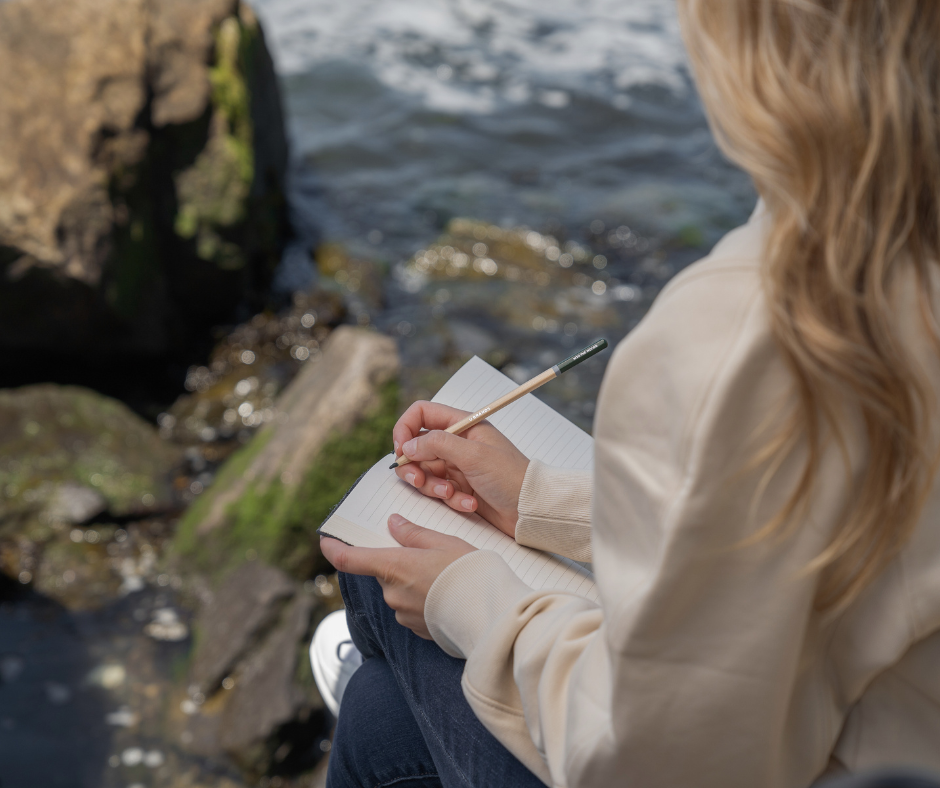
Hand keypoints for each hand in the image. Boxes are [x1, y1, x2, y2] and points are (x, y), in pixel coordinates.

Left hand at [320, 514, 475, 638]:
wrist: (490, 614)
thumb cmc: (468, 572)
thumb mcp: (443, 542)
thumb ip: (413, 534)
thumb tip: (393, 524)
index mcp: (393, 566)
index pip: (349, 559)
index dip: (333, 549)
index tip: (325, 541)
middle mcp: (392, 593)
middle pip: (383, 573)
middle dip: (398, 563)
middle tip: (427, 554)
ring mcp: (403, 614)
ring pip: (399, 591)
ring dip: (413, 582)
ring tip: (444, 576)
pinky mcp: (417, 629)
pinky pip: (412, 608)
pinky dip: (424, 599)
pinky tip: (447, 595)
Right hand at [392, 401, 528, 537]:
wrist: (531, 509)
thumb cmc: (511, 477)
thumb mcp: (473, 455)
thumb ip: (437, 444)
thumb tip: (407, 446)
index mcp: (463, 424)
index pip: (421, 414)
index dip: (405, 429)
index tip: (401, 451)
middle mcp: (457, 442)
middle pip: (416, 447)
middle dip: (414, 466)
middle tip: (419, 480)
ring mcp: (457, 466)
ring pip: (424, 472)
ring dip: (432, 486)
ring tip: (451, 493)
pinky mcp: (459, 487)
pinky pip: (439, 491)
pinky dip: (450, 499)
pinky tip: (469, 503)